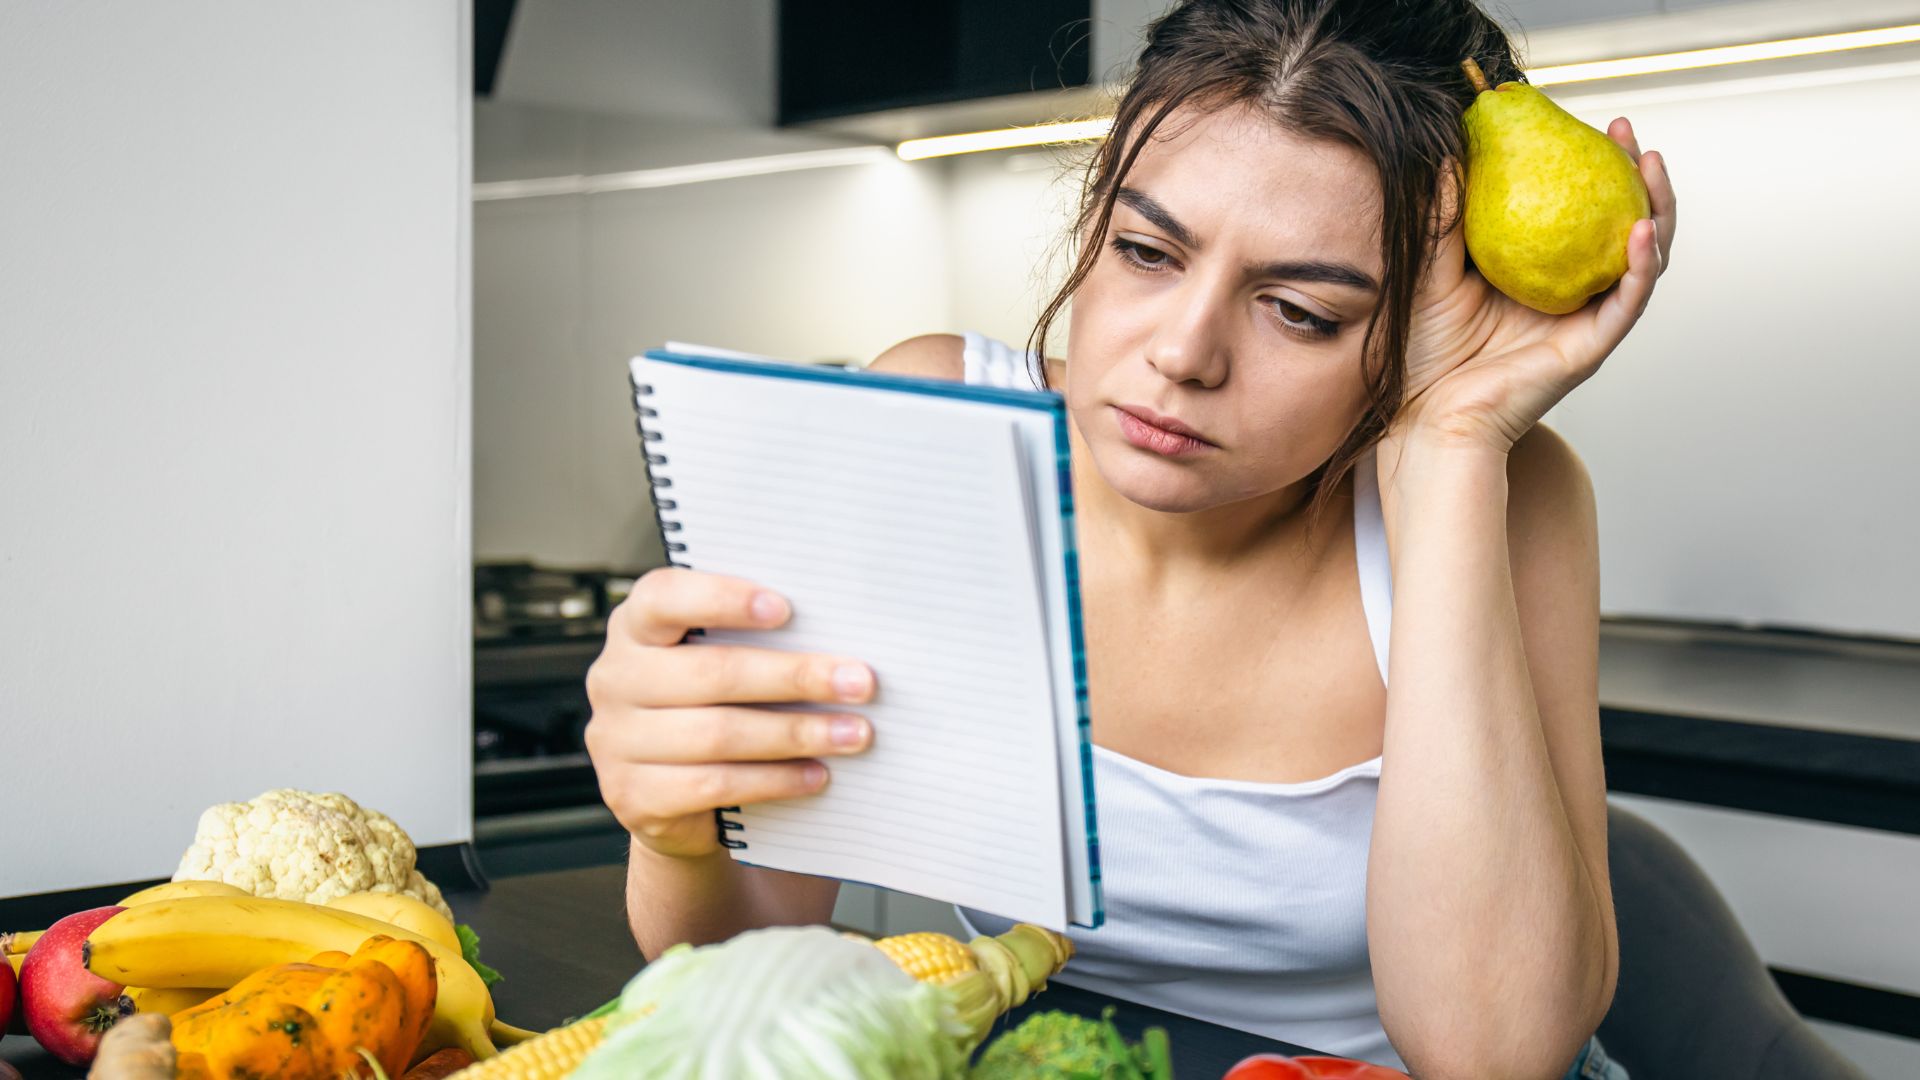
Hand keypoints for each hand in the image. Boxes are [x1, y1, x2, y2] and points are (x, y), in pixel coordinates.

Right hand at [584, 567, 875, 858]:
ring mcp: (616, 741)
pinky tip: (815, 774)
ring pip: (719, 734)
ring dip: (796, 733)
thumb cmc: (712, 706)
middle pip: (713, 673)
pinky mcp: (632, 796)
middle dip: (795, 677)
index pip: (664, 598)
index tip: (786, 608)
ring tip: (853, 733)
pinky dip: (774, 780)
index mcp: (634, 627)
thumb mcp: (718, 661)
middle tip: (859, 682)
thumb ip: (754, 639)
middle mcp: (615, 679)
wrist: (674, 799)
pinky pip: (714, 785)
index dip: (723, 599)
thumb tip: (838, 636)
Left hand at [1392, 116, 1676, 456]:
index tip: (1584, 122)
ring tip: (1651, 166)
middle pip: (1620, 226)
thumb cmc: (1422, 353)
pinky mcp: (1591, 347)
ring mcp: (1586, 320)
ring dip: (1656, 209)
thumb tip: (1447, 155)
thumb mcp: (1430, 270)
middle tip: (1626, 132)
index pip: (1578, 211)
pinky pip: (1629, 301)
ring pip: (1642, 259)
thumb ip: (1443, 219)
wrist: (1425, 415)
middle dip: (1635, 176)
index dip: (1590, 168)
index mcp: (1539, 273)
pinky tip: (1643, 230)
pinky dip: (1643, 266)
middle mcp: (1571, 293)